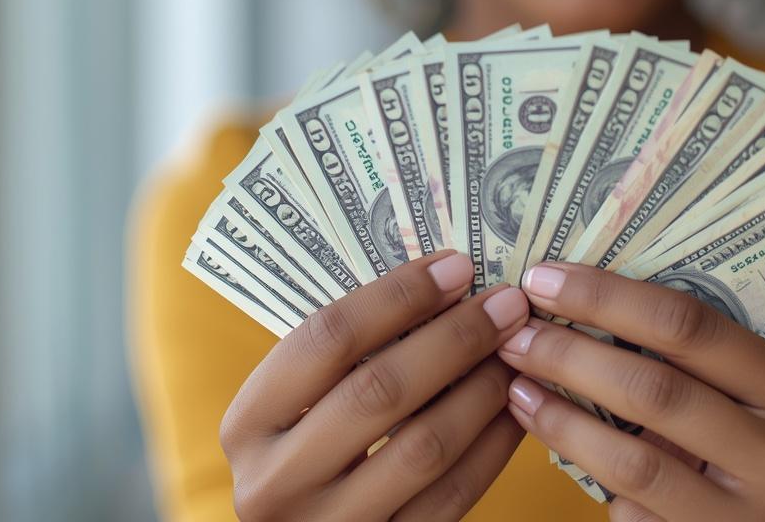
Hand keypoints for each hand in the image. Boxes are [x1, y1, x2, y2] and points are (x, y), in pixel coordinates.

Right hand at [220, 250, 530, 520]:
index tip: (456, 266)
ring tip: (517, 353)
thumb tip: (442, 284)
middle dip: (454, 338)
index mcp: (248, 425)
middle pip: (379, 391)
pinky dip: (492, 446)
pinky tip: (515, 408)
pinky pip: (452, 496)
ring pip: (424, 447)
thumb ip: (343, 362)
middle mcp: (278, 482)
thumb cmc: (304, 458)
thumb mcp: (293, 411)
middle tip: (505, 304)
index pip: (325, 341)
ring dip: (482, 390)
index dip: (397, 296)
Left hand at [499, 263, 764, 521]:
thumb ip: (683, 358)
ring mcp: (753, 518)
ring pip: (634, 460)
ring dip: (562, 416)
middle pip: (659, 389)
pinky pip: (631, 507)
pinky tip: (545, 432)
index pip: (692, 326)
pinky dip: (580, 466)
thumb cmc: (733, 446)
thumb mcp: (732, 398)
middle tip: (515, 334)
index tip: (543, 278)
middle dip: (572, 355)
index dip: (607, 297)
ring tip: (516, 385)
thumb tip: (572, 290)